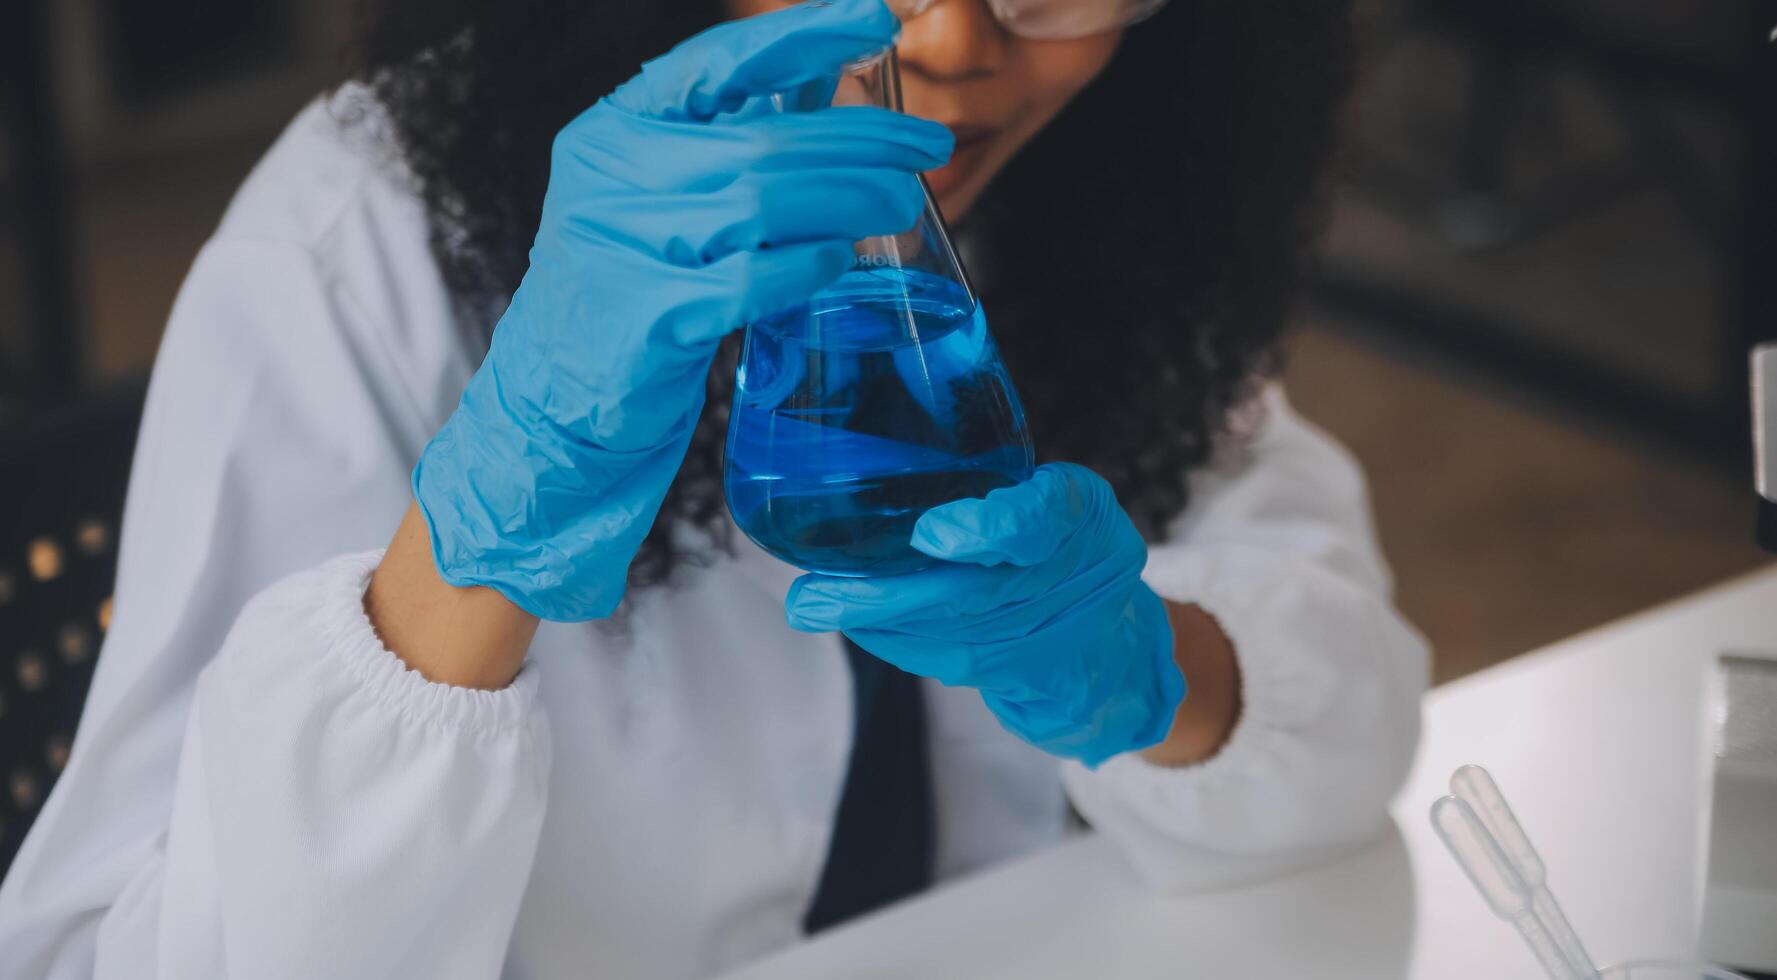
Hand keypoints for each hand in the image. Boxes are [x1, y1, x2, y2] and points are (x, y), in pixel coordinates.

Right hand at [410, 0, 951, 621]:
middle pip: (760, 141)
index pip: (715, 62)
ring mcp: (620, 247)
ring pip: (760, 203)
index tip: (875, 18)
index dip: (800, 34)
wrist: (553, 405)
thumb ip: (731, 144)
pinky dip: (805, 267)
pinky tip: (839, 261)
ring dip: (849, 200)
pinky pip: (748, 281)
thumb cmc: (627, 294)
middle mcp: (607, 177)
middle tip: (925, 149)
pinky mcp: (644, 319)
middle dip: (859, 141)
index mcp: (612, 132)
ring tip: (903, 205)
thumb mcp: (660, 202)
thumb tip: (827, 80)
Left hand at [785, 463, 1185, 766]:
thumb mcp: (1069, 501)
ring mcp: (1040, 638)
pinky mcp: (1014, 676)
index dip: (988, 529)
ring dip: (877, 622)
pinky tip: (851, 623)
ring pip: (950, 634)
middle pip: (973, 594)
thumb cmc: (1076, 551)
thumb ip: (1019, 498)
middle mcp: (1064, 583)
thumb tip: (923, 493)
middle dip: (891, 595)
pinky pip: (945, 659)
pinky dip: (893, 642)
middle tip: (817, 592)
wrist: (1111, 646)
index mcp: (1080, 518)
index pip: (1041, 519)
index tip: (931, 535)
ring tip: (814, 605)